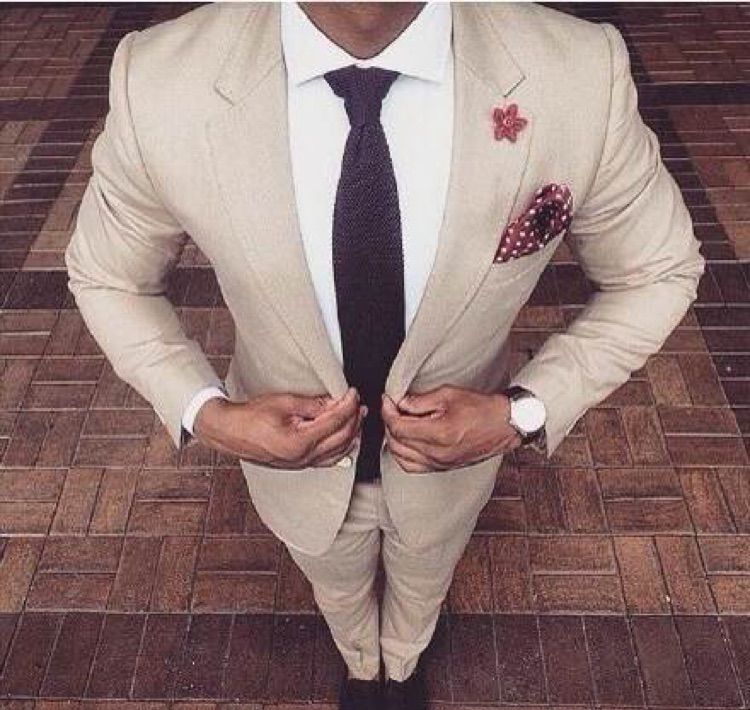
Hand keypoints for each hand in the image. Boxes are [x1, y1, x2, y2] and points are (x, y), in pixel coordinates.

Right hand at [194, 386, 366, 468]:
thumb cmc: (251, 416)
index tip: (353, 392)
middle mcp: (303, 457)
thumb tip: (333, 402)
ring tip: (357, 417)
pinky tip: (346, 439)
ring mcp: (302, 464)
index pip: (335, 422)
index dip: (347, 405)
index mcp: (300, 442)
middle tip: (358, 402)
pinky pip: (328, 460)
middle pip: (342, 438)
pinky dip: (341, 448)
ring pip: (339, 452)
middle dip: (354, 419)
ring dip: (351, 434)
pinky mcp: (299, 464)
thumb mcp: (284, 402)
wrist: (230, 432)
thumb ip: (312, 404)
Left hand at [381, 384, 521, 472]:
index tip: (387, 400)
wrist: (504, 425)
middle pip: (397, 442)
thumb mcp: (449, 395)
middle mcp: (437, 454)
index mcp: (438, 434)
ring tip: (397, 423)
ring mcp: (439, 464)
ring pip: (401, 457)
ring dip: (394, 439)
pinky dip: (402, 455)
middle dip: (388, 423)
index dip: (388, 411)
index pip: (399, 426)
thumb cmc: (482, 409)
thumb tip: (401, 403)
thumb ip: (421, 400)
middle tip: (391, 408)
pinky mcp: (443, 468)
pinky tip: (405, 442)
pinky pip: (412, 467)